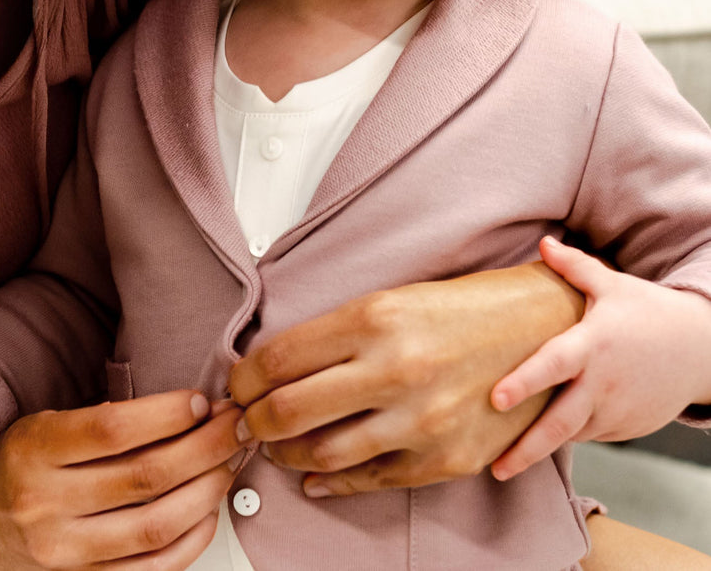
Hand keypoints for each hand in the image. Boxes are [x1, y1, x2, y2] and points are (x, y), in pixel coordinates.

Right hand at [0, 390, 246, 569]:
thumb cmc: (25, 466)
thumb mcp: (44, 426)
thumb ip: (101, 419)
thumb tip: (186, 410)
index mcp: (34, 451)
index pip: (113, 429)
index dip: (166, 413)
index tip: (199, 401)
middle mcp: (46, 505)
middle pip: (146, 475)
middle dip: (204, 445)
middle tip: (233, 425)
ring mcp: (65, 553)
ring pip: (157, 524)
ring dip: (207, 490)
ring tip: (228, 463)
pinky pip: (155, 567)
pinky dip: (193, 537)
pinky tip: (208, 508)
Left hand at [228, 262, 583, 496]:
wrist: (545, 329)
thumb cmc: (464, 307)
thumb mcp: (390, 300)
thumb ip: (334, 333)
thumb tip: (274, 365)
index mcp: (374, 318)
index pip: (278, 358)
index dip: (244, 378)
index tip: (237, 384)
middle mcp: (395, 369)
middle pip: (289, 410)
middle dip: (252, 421)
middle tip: (242, 420)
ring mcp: (423, 420)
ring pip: (323, 453)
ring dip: (284, 454)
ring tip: (272, 446)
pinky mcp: (447, 458)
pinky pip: (372, 480)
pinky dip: (331, 482)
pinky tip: (313, 476)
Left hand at [490, 237, 710, 480]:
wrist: (702, 350)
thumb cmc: (649, 311)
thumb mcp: (613, 285)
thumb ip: (574, 266)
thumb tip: (543, 242)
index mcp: (593, 345)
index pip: (553, 366)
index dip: (524, 383)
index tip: (495, 400)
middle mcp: (602, 383)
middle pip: (559, 424)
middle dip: (526, 450)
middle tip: (495, 468)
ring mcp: (616, 410)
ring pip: (571, 433)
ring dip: (541, 447)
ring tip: (505, 460)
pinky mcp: (626, 427)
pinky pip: (589, 433)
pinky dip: (567, 435)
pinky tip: (541, 436)